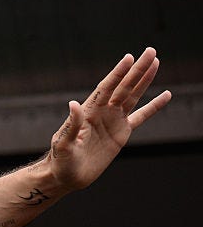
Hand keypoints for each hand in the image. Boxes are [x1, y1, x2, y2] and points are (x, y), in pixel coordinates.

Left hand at [47, 47, 170, 191]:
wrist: (66, 175)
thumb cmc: (60, 160)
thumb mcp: (63, 144)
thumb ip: (71, 126)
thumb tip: (73, 104)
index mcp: (89, 112)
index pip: (106, 88)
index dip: (118, 73)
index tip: (129, 58)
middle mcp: (102, 112)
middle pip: (123, 87)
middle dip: (137, 70)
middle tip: (151, 51)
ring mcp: (113, 121)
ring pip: (132, 96)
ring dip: (144, 80)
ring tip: (156, 62)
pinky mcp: (121, 133)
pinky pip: (141, 116)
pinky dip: (153, 106)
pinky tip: (165, 95)